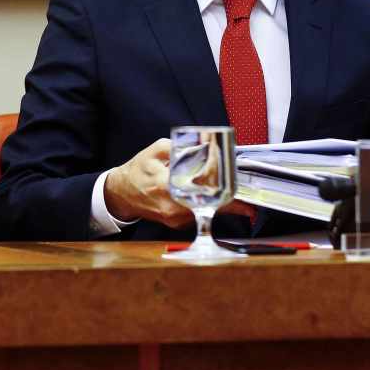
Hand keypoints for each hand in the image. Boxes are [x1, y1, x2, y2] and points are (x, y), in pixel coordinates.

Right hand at [103, 138, 255, 228]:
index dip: (223, 196)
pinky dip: (207, 208)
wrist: (121, 193)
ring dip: (220, 206)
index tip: (240, 195)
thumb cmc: (138, 170)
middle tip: (248, 204)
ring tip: (236, 201)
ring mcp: (173, 218)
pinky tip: (213, 200)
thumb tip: (203, 146)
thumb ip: (179, 147)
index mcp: (166, 186)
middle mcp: (171, 206)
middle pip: (208, 207)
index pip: (200, 192)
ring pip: (205, 213)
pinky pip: (197, 215)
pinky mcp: (175, 224)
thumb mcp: (155, 150)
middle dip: (229, 205)